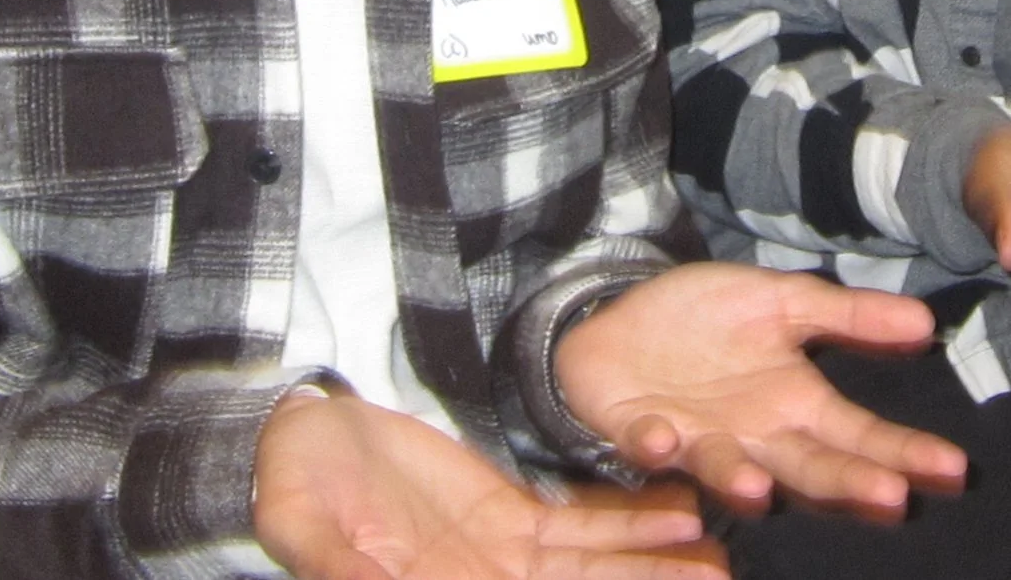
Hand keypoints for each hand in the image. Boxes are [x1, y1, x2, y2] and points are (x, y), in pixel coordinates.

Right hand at [252, 389, 715, 579]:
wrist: (299, 443)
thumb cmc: (292, 491)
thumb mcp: (306, 529)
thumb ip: (345, 566)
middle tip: (718, 579)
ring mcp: (501, 557)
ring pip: (592, 567)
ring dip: (654, 561)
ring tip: (717, 552)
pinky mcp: (510, 518)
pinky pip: (579, 525)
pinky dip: (629, 519)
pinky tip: (678, 507)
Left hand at [553, 262, 966, 518]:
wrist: (620, 317)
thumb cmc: (706, 318)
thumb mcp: (780, 300)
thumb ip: (846, 315)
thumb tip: (925, 322)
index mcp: (792, 402)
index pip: (859, 433)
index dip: (903, 451)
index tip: (951, 467)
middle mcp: (752, 436)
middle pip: (807, 467)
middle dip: (847, 484)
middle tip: (891, 498)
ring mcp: (696, 441)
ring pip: (724, 469)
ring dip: (739, 481)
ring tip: (759, 487)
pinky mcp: (638, 433)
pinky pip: (646, 446)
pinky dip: (651, 448)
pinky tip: (661, 440)